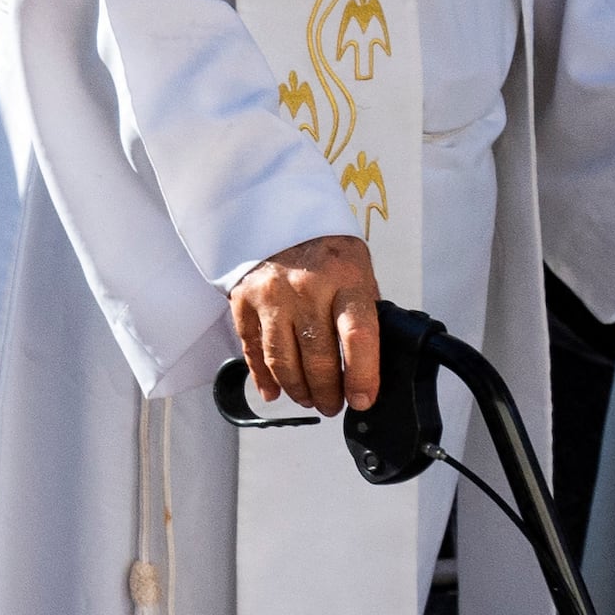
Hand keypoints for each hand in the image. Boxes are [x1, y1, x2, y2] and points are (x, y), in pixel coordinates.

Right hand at [225, 233, 382, 415]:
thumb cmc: (325, 249)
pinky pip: (252, 349)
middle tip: (333, 404)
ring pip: (282, 361)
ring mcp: (271, 295)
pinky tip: (274, 391)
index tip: (362, 399)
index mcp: (345, 279)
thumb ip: (362, 313)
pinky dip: (263, 377)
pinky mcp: (244, 300)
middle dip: (328, 393)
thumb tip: (370, 364)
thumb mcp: (358, 271)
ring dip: (298, 389)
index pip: (357, 336)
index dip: (362, 376)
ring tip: (309, 399)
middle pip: (318, 358)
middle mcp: (306, 288)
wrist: (277, 210)